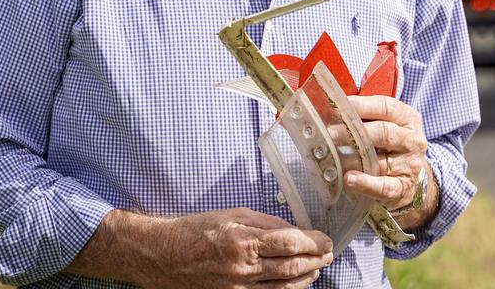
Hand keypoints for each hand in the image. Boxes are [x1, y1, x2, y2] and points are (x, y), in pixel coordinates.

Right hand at [152, 208, 332, 288]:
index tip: (325, 239)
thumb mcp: (232, 214)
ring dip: (306, 277)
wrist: (166, 257)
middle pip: (291, 267)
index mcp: (242, 241)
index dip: (313, 242)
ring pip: (284, 287)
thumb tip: (292, 229)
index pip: (289, 243)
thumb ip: (265, 222)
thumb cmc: (197, 231)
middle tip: (328, 253)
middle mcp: (242, 269)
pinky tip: (298, 282)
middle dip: (315, 260)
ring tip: (318, 267)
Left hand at [342, 94, 428, 210]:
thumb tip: (333, 110)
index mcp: (408, 119)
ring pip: (380, 160)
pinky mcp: (404, 188)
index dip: (361, 105)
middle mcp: (412, 140)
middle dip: (352, 131)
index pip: (385, 107)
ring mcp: (410, 165)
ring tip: (332, 156)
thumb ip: (366, 116)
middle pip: (382, 132)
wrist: (411, 178)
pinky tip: (349, 179)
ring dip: (353, 158)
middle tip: (329, 132)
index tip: (338, 106)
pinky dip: (365, 183)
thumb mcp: (387, 124)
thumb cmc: (391, 146)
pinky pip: (383, 187)